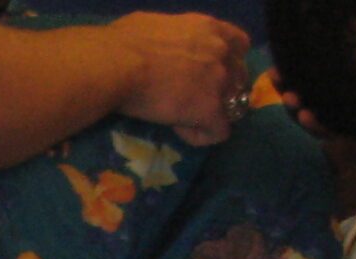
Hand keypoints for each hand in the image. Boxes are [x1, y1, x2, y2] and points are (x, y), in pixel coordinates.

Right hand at [109, 11, 249, 146]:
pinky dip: (200, 135)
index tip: (205, 73)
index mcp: (210, 28)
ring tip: (182, 118)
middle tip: (191, 100)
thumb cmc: (122, 42)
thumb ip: (172, 36)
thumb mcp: (155, 25)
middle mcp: (221, 51)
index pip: (239, 46)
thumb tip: (160, 46)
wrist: (117, 65)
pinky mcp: (210, 109)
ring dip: (210, 114)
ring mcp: (219, 81)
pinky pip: (219, 132)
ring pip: (233, 106)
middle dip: (219, 91)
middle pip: (239, 78)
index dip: (225, 63)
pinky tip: (178, 130)